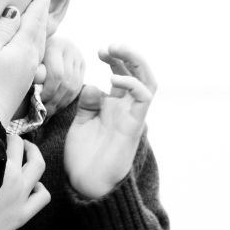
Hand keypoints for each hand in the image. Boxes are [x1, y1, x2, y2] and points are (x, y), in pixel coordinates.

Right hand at [0, 0, 51, 126]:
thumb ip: (4, 29)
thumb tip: (16, 11)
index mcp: (24, 47)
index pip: (34, 18)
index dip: (38, 2)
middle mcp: (32, 57)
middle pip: (41, 28)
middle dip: (43, 10)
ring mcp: (31, 69)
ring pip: (41, 40)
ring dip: (43, 24)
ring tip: (42, 13)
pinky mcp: (26, 79)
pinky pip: (38, 52)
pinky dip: (39, 39)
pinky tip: (36, 41)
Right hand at [0, 135, 49, 229]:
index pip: (7, 140)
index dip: (3, 135)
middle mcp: (13, 179)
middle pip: (23, 148)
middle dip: (19, 141)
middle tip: (14, 140)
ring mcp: (21, 197)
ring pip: (39, 166)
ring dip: (34, 157)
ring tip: (27, 157)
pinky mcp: (23, 215)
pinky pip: (43, 196)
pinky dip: (40, 188)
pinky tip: (33, 186)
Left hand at [35, 35, 84, 117]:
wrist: (38, 44)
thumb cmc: (27, 55)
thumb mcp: (28, 60)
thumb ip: (33, 71)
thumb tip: (36, 85)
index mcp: (54, 45)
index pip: (57, 75)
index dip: (48, 92)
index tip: (38, 102)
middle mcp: (69, 48)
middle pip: (67, 82)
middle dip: (55, 100)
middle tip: (44, 111)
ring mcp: (78, 56)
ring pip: (74, 86)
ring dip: (61, 102)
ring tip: (49, 111)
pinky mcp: (82, 64)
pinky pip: (78, 87)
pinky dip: (67, 99)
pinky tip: (57, 105)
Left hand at [64, 44, 156, 198]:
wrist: (86, 183)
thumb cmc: (83, 156)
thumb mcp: (81, 122)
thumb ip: (87, 104)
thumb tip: (93, 85)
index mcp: (112, 106)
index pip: (121, 74)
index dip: (114, 59)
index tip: (99, 51)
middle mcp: (125, 108)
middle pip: (138, 73)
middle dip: (127, 55)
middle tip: (110, 46)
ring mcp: (132, 116)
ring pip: (148, 82)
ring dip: (135, 62)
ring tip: (117, 51)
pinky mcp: (133, 126)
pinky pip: (143, 99)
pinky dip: (133, 84)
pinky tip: (115, 79)